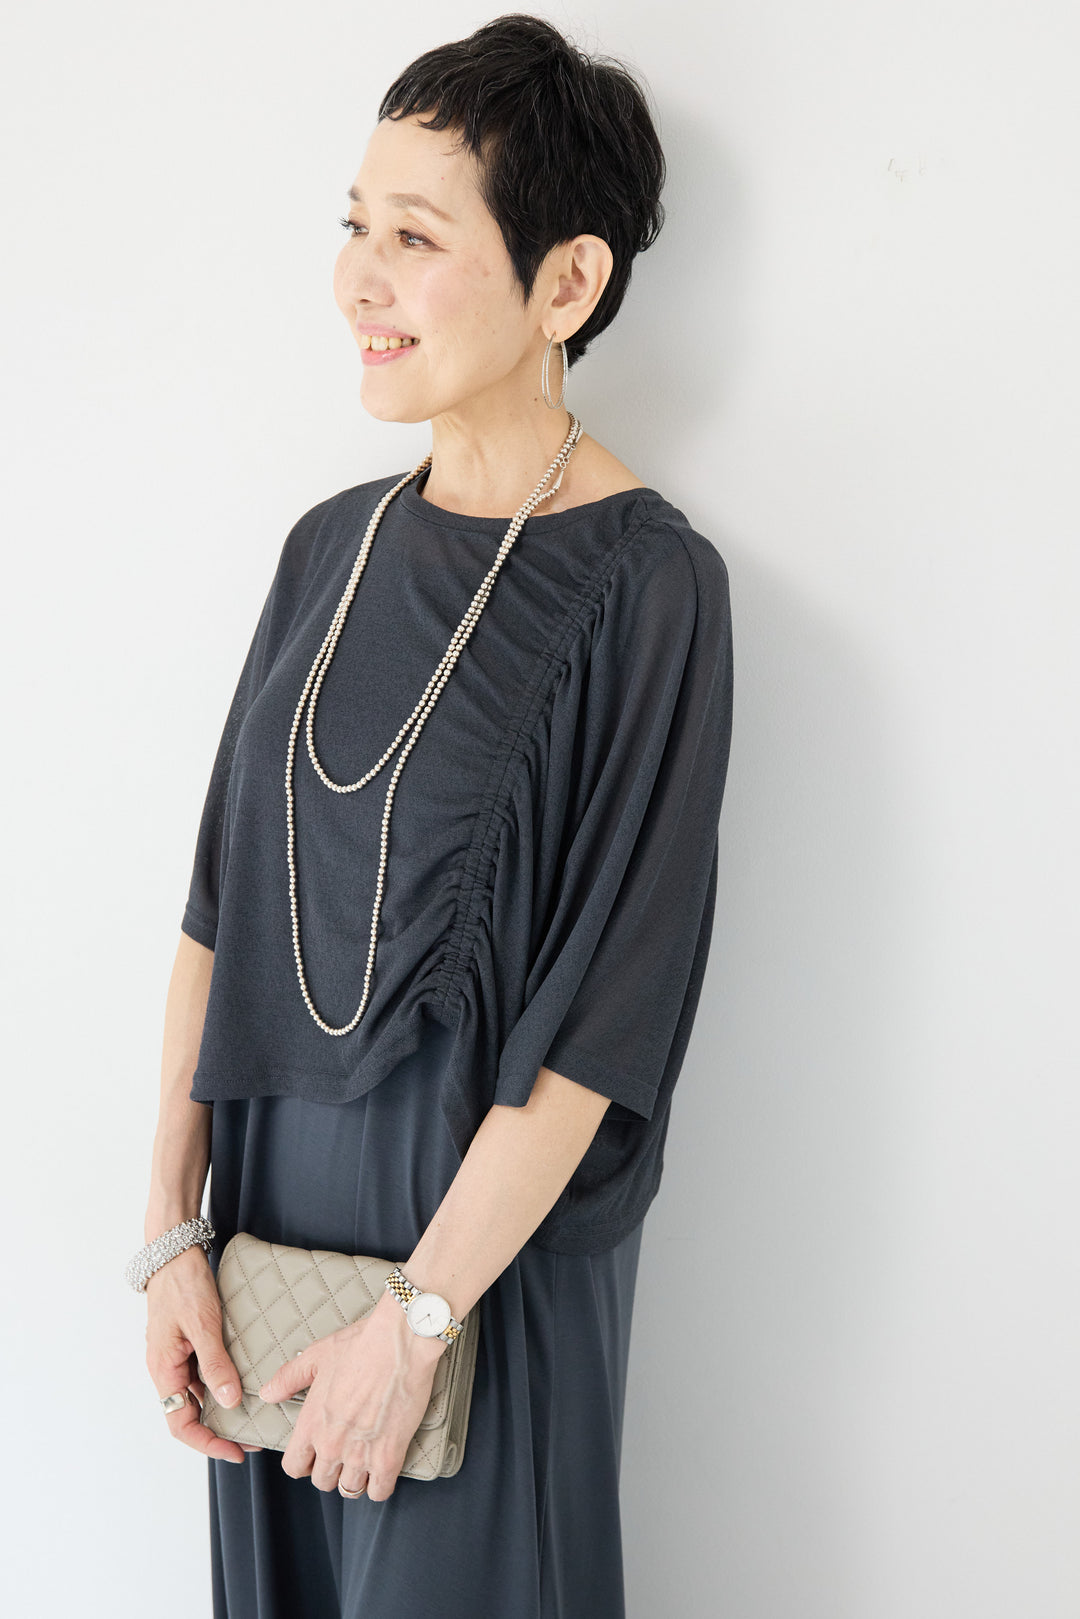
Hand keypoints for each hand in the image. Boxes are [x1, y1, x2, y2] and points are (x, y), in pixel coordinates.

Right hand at [144, 1244, 262, 1463]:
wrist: (173, 1251)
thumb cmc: (183, 1284)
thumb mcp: (203, 1324)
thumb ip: (215, 1364)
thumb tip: (229, 1402)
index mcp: (164, 1370)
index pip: (181, 1424)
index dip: (208, 1443)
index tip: (236, 1452)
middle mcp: (167, 1369)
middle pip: (189, 1415)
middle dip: (219, 1431)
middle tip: (252, 1437)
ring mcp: (175, 1357)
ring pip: (197, 1396)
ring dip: (221, 1408)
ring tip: (253, 1414)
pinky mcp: (185, 1345)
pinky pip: (201, 1374)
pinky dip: (219, 1384)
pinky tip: (242, 1383)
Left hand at [258, 1290, 446, 1499]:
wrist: (401, 1342)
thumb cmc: (361, 1344)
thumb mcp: (318, 1355)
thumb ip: (289, 1378)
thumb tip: (267, 1393)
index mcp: (311, 1423)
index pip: (294, 1467)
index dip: (303, 1463)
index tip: (314, 1456)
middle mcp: (331, 1445)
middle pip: (322, 1481)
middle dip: (331, 1471)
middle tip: (343, 1456)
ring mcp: (360, 1454)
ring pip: (349, 1490)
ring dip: (355, 1479)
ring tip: (363, 1464)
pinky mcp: (388, 1457)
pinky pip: (379, 1492)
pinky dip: (380, 1486)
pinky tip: (382, 1471)